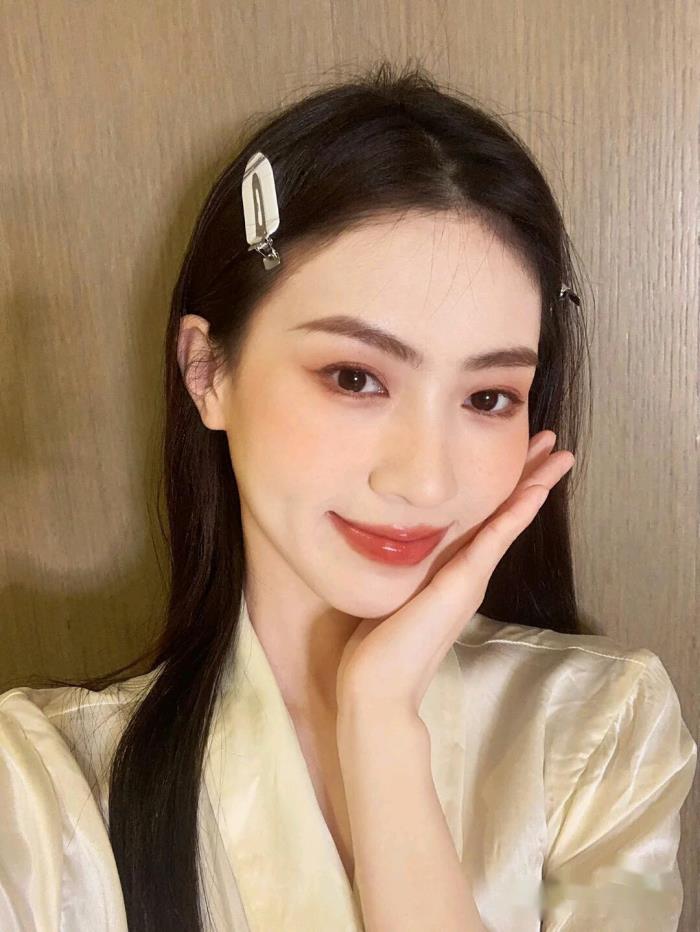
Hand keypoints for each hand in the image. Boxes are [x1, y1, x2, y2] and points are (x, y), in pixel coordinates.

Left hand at [335, 430, 574, 716]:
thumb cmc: (377, 644)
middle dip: (531, 476)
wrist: (377, 685)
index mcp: (453, 569)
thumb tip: (390, 539)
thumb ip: (404, 567)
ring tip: (560, 456)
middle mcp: (468, 570)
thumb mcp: (393, 589)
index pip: (485, 517)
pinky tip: (535, 490)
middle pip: (507, 512)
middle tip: (558, 446)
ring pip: (509, 520)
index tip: (524, 456)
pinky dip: (515, 514)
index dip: (506, 486)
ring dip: (534, 485)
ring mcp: (470, 577)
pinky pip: (494, 540)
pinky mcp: (462, 584)